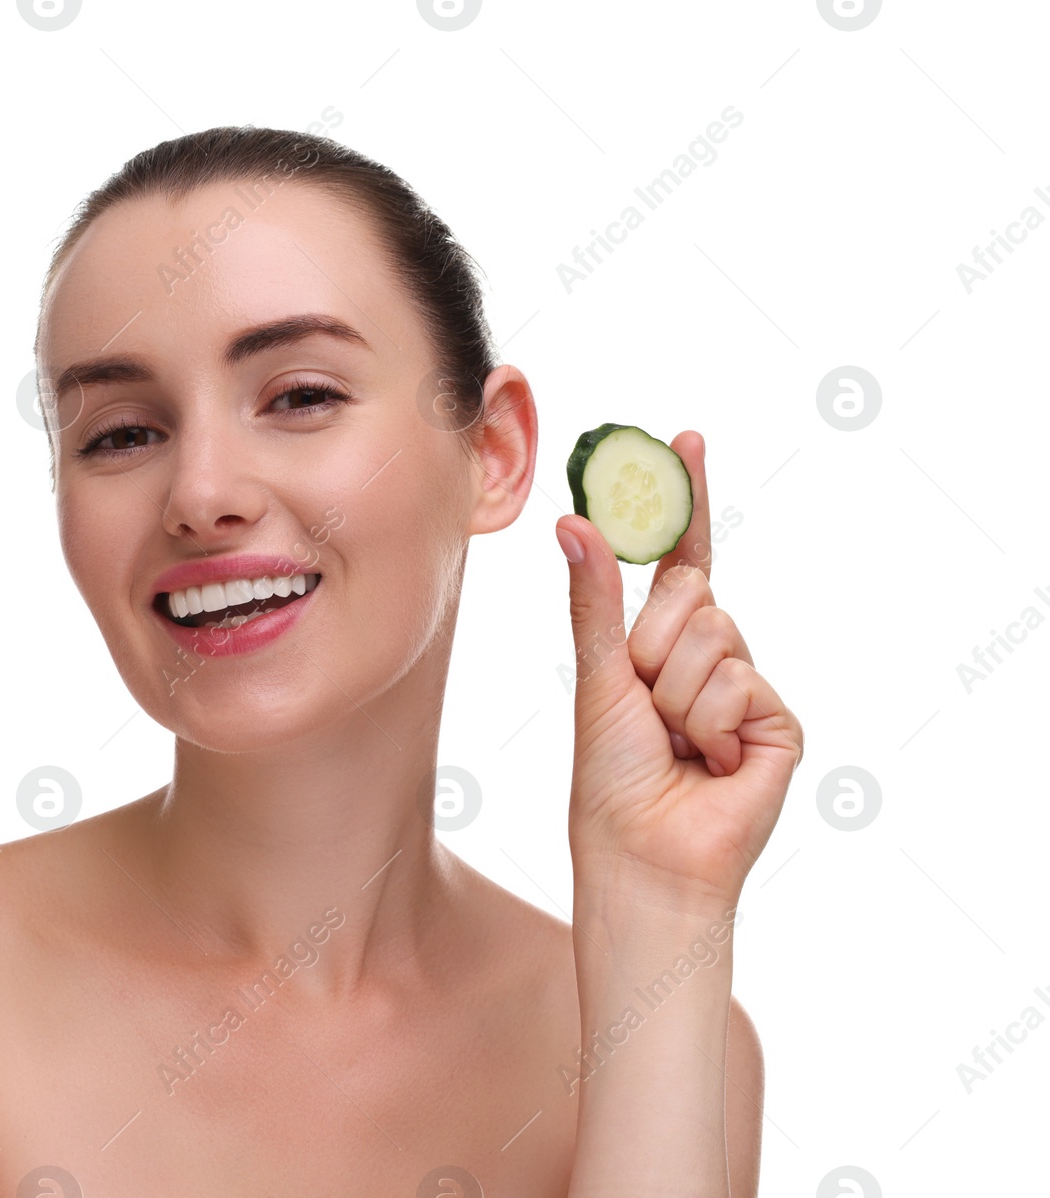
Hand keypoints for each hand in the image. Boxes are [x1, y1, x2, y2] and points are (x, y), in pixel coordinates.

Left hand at [556, 431, 803, 903]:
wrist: (641, 854)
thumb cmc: (610, 776)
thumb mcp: (598, 675)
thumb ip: (596, 599)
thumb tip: (576, 522)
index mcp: (663, 644)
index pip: (682, 559)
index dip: (687, 502)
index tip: (688, 438)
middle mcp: (710, 658)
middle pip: (692, 594)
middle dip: (653, 645)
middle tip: (644, 705)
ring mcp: (748, 689)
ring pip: (714, 637)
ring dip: (675, 694)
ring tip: (672, 743)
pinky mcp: (779, 723)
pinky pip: (740, 682)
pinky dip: (709, 723)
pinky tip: (711, 764)